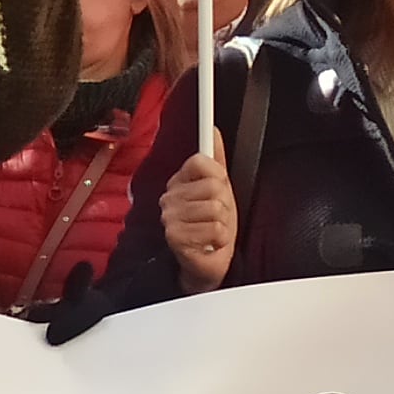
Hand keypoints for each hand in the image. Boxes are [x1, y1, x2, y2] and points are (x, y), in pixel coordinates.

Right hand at [160, 147, 237, 287]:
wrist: (207, 262)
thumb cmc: (212, 227)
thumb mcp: (219, 190)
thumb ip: (216, 160)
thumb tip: (213, 130)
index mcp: (179, 182)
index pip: (201, 161)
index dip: (218, 176)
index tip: (218, 190)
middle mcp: (170, 197)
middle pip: (213, 186)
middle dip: (224, 204)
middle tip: (216, 217)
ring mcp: (170, 217)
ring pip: (215, 208)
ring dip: (223, 224)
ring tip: (213, 231)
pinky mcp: (175, 237)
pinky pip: (215, 228)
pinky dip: (220, 239)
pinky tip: (210, 243)